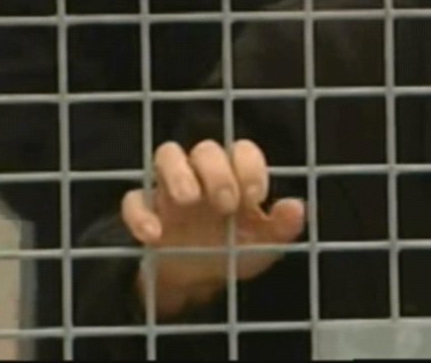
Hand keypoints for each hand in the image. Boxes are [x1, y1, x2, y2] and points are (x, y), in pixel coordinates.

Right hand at [121, 140, 305, 315]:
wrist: (197, 282)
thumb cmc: (233, 250)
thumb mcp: (264, 245)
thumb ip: (282, 227)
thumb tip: (296, 207)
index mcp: (235, 176)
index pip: (241, 150)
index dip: (249, 166)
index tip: (256, 197)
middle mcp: (202, 174)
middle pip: (205, 148)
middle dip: (217, 171)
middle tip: (226, 204)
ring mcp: (171, 189)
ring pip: (167, 155)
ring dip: (177, 173)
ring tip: (189, 199)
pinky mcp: (145, 212)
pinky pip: (133, 200)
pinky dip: (140, 214)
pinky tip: (154, 235)